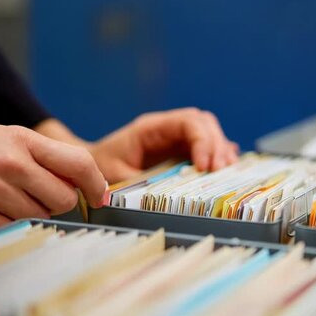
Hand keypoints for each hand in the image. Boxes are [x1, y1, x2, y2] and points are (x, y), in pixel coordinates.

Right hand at [0, 125, 105, 232]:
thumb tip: (86, 185)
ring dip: (33, 215)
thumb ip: (46, 158)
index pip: (78, 162)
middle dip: (59, 203)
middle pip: (64, 198)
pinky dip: (11, 226)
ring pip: (41, 217)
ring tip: (8, 200)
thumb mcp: (10, 139)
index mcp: (23, 140)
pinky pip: (14, 230)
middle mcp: (10, 162)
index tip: (99, 197)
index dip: (95, 184)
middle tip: (40, 197)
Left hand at [89, 107, 238, 182]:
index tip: (204, 166)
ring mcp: (175, 139)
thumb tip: (168, 193)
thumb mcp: (116, 176)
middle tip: (219, 170)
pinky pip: (205, 147)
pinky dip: (218, 156)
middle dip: (216, 145)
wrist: (88, 166)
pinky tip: (226, 168)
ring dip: (221, 150)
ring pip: (209, 133)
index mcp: (151, 128)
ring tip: (226, 171)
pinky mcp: (179, 151)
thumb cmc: (101, 167)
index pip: (187, 121)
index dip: (202, 141)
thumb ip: (141, 183)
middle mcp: (167, 129)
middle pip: (204, 123)